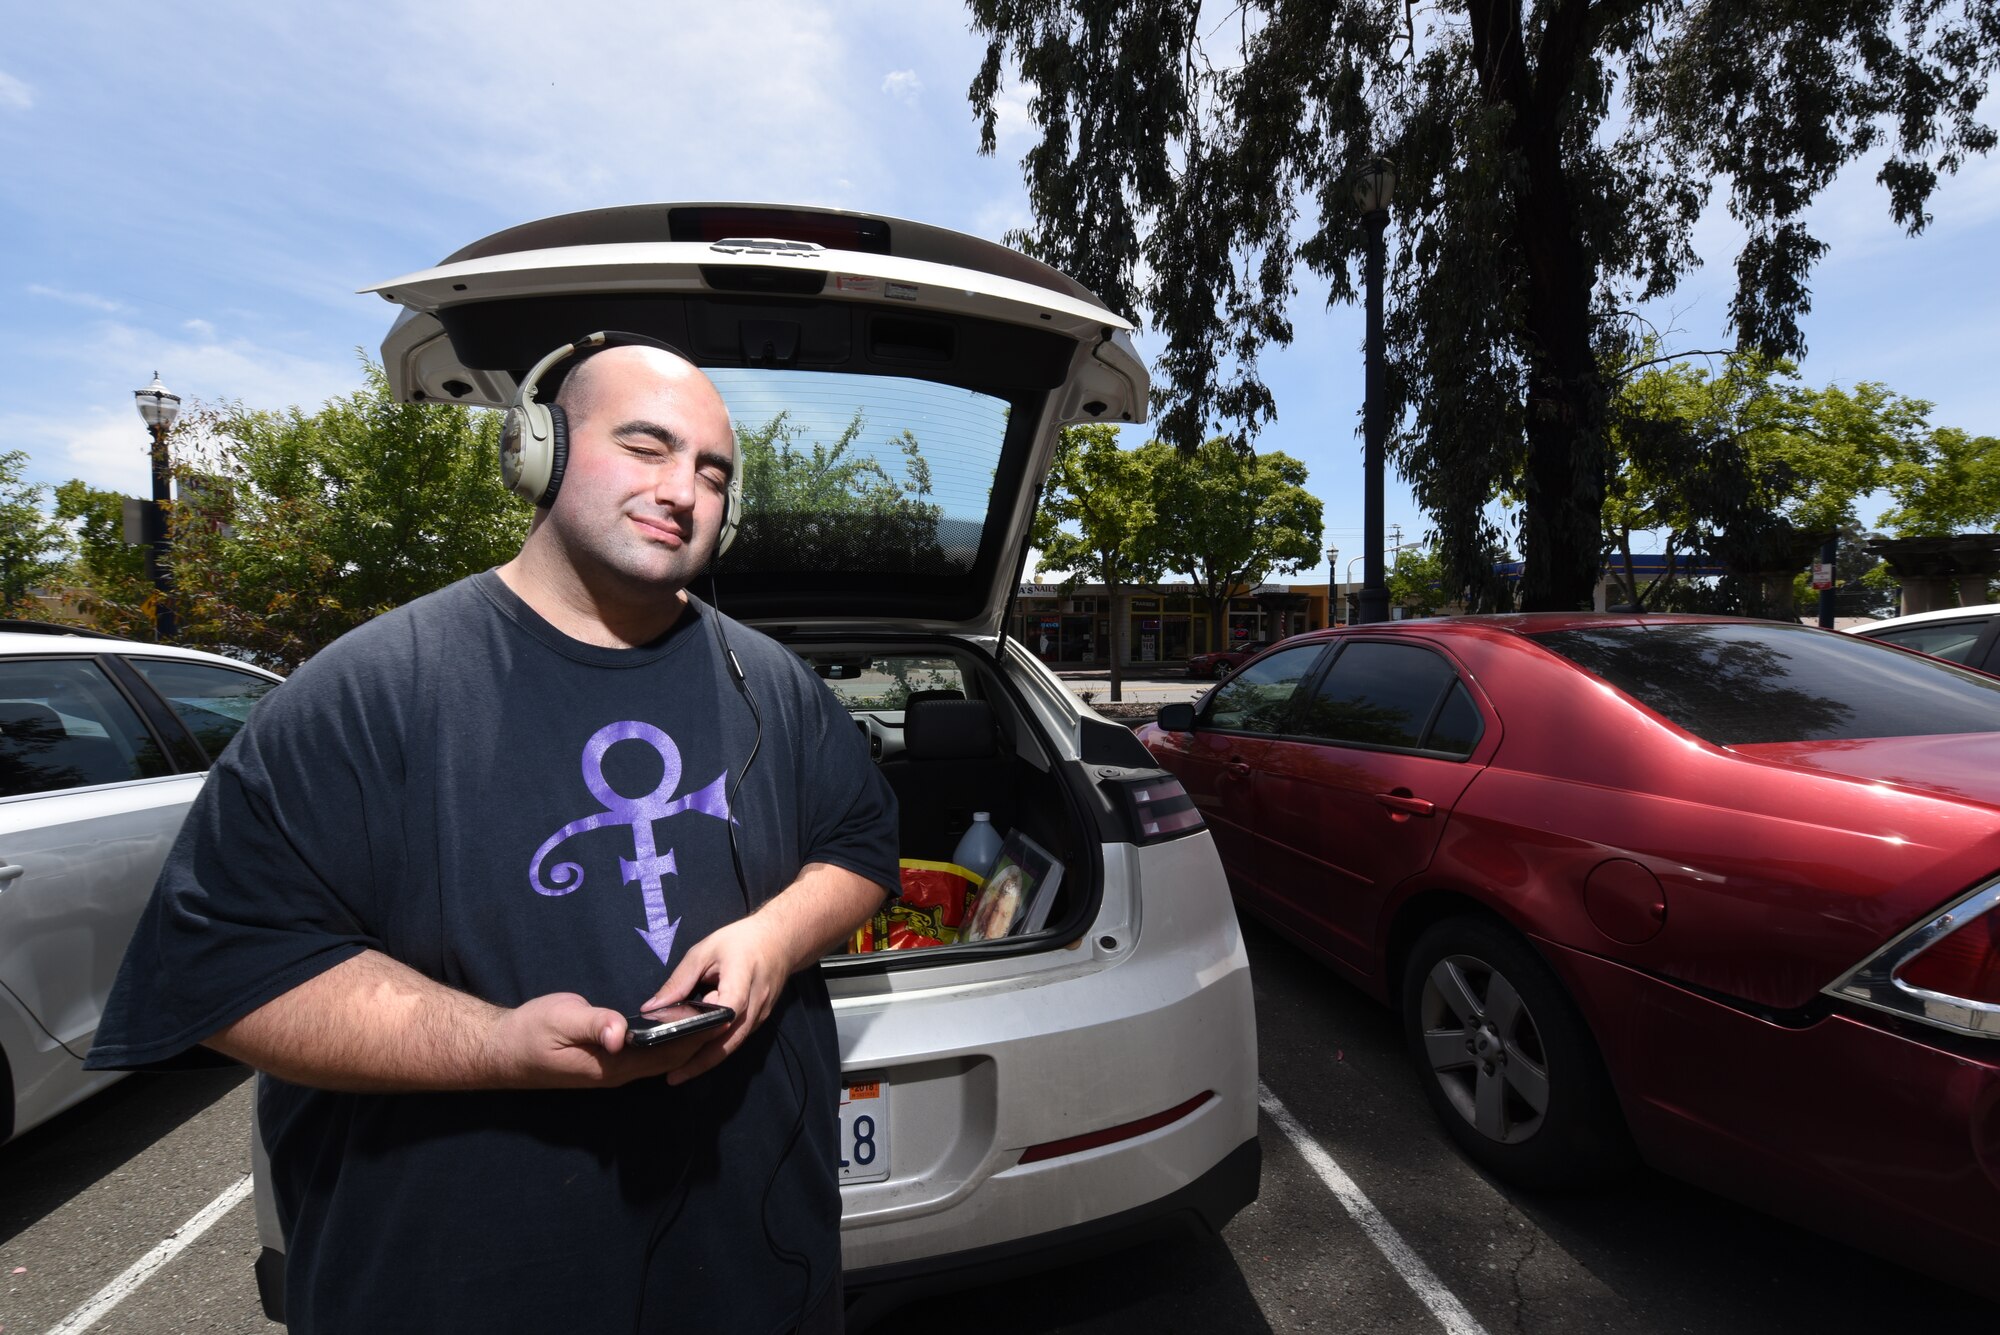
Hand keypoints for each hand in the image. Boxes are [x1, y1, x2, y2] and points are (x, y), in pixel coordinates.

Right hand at [482, 992, 709, 1088]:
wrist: (500, 1051)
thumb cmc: (529, 1034)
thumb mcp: (560, 1020)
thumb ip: (593, 1024)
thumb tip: (622, 1032)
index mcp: (612, 1066)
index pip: (666, 1054)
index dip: (694, 1037)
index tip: (720, 1015)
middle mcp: (618, 1073)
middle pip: (669, 1059)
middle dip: (697, 1038)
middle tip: (727, 1008)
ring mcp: (612, 1070)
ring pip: (659, 1058)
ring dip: (684, 1040)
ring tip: (711, 1013)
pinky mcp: (606, 1061)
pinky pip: (645, 1054)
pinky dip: (665, 1040)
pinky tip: (676, 1022)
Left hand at [645, 915, 793, 1085]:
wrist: (781, 941)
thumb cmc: (741, 941)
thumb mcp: (705, 951)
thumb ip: (679, 981)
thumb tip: (651, 1008)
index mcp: (742, 978)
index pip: (729, 1007)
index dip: (708, 1026)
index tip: (684, 1042)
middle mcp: (755, 1002)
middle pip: (731, 1039)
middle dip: (702, 1061)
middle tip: (673, 1077)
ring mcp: (760, 1015)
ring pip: (734, 1043)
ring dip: (709, 1058)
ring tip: (679, 1070)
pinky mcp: (759, 1021)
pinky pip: (737, 1038)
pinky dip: (718, 1047)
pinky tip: (697, 1053)